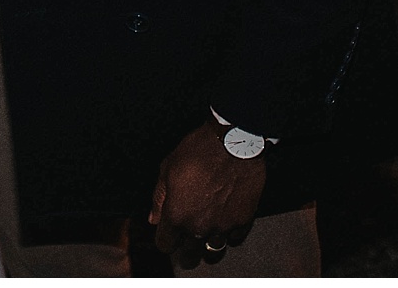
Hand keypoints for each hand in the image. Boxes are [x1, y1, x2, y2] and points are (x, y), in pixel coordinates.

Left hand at [150, 121, 269, 269]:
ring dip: (208, 243)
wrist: (232, 142)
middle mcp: (199, 227)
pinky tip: (225, 220)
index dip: (165, 239)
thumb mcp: (167, 168)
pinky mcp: (243, 220)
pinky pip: (235, 238)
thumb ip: (159, 199)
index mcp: (176, 216)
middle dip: (185, 247)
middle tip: (187, 234)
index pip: (165, 245)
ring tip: (207, 230)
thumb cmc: (198, 151)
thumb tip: (154, 219)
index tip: (169, 233)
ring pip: (213, 250)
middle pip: (189, 255)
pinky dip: (229, 232)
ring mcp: (223, 226)